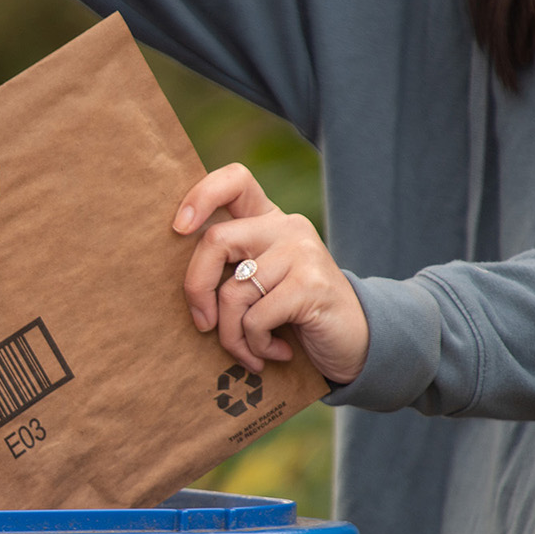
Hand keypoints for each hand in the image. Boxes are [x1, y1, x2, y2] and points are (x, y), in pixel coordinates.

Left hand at [173, 163, 368, 383]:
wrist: (356, 344)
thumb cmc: (295, 318)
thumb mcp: (260, 287)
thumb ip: (230, 271)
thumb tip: (183, 289)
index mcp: (269, 221)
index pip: (235, 180)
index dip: (200, 196)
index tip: (178, 228)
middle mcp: (286, 227)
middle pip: (215, 241)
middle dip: (196, 290)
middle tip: (203, 324)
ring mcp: (301, 252)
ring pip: (232, 292)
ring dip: (231, 335)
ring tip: (249, 352)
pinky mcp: (310, 284)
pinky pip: (255, 318)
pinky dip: (255, 346)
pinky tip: (275, 353)